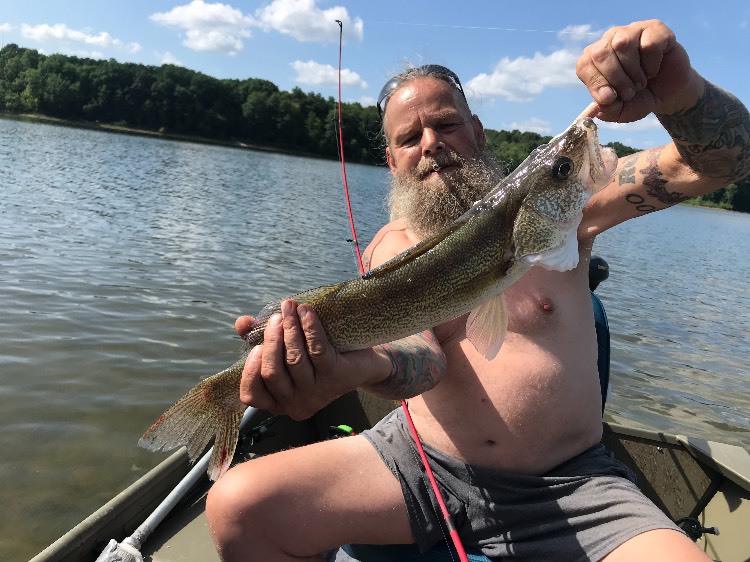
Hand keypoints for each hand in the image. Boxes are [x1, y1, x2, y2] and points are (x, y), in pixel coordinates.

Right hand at [235, 299, 391, 419]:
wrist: (364, 364)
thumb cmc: (320, 357)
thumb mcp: (287, 349)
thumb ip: (260, 338)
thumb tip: (242, 323)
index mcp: (279, 401)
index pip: (251, 395)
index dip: (249, 369)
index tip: (255, 345)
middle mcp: (296, 404)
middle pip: (272, 372)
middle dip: (271, 340)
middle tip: (276, 316)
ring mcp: (317, 394)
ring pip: (294, 359)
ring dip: (289, 329)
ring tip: (290, 307)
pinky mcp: (336, 378)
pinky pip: (317, 350)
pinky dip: (309, 327)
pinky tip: (306, 312)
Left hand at [576, 19, 700, 121]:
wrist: (668, 94)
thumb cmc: (638, 98)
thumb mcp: (620, 110)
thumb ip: (607, 108)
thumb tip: (603, 100)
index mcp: (594, 58)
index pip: (584, 64)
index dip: (596, 83)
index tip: (610, 98)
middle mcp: (610, 40)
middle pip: (601, 52)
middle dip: (615, 79)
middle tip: (629, 92)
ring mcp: (632, 31)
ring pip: (623, 44)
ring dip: (634, 72)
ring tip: (641, 82)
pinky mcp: (655, 29)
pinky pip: (649, 44)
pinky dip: (652, 64)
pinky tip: (653, 68)